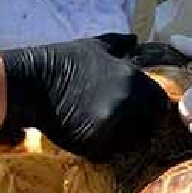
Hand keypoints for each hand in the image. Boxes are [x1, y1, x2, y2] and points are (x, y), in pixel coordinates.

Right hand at [0, 33, 168, 159]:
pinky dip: (103, 150)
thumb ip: (119, 44)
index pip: (159, 103)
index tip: (139, 112)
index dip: (151, 110)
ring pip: (131, 142)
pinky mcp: (95, 142)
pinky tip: (88, 137)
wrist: (32, 83)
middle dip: (139, 128)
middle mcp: (128, 101)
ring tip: (103, 132)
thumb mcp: (94, 46)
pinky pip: (109, 153)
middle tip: (120, 127)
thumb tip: (135, 39)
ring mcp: (113, 123)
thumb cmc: (62, 62)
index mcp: (133, 78)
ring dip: (122, 141)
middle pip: (149, 126)